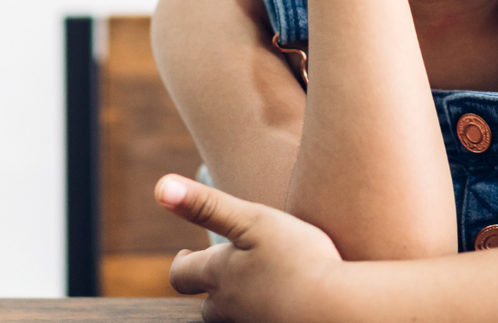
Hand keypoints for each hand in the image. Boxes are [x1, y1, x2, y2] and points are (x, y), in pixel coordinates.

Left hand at [158, 174, 344, 322]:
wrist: (337, 308)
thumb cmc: (296, 257)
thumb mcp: (252, 219)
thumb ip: (205, 204)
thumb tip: (159, 188)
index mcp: (220, 276)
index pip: (181, 276)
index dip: (181, 265)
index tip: (186, 255)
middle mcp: (232, 307)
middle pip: (208, 307)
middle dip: (211, 291)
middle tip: (223, 276)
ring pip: (237, 318)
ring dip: (242, 303)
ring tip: (258, 288)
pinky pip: (265, 320)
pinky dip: (268, 311)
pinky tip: (286, 301)